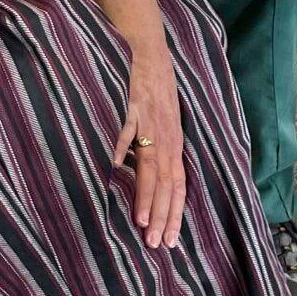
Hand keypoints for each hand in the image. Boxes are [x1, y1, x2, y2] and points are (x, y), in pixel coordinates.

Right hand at [114, 42, 185, 251]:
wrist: (149, 51)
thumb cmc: (154, 89)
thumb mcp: (160, 123)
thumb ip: (151, 150)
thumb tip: (137, 176)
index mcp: (174, 144)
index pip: (178, 186)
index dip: (175, 213)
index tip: (170, 240)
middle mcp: (168, 138)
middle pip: (168, 184)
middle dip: (163, 216)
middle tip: (157, 244)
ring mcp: (152, 124)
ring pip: (153, 168)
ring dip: (148, 197)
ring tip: (143, 224)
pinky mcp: (136, 107)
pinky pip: (130, 132)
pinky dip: (124, 151)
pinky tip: (117, 169)